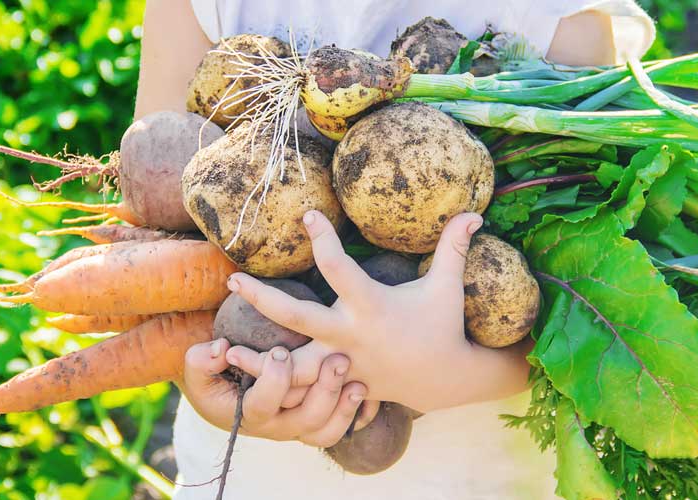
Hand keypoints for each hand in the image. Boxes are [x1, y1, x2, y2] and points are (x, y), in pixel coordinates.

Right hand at [179, 338, 378, 446]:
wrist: (227, 386)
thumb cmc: (214, 374)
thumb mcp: (198, 368)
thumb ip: (201, 360)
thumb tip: (220, 350)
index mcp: (248, 414)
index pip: (264, 405)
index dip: (274, 380)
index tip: (280, 351)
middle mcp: (277, 426)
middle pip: (307, 420)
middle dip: (324, 390)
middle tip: (338, 359)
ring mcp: (299, 426)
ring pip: (327, 429)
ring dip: (345, 405)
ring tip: (358, 380)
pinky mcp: (317, 420)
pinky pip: (342, 429)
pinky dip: (356, 414)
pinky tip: (367, 389)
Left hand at [224, 211, 531, 412]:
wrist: (445, 379)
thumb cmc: (443, 325)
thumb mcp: (447, 286)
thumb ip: (453, 248)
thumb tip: (474, 211)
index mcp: (372, 306)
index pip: (340, 268)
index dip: (323, 238)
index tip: (307, 214)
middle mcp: (350, 335)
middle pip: (297, 317)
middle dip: (263, 298)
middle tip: (233, 280)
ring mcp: (342, 363)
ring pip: (292, 365)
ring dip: (259, 359)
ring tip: (223, 350)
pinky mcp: (339, 383)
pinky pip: (304, 389)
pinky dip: (278, 386)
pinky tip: (250, 378)